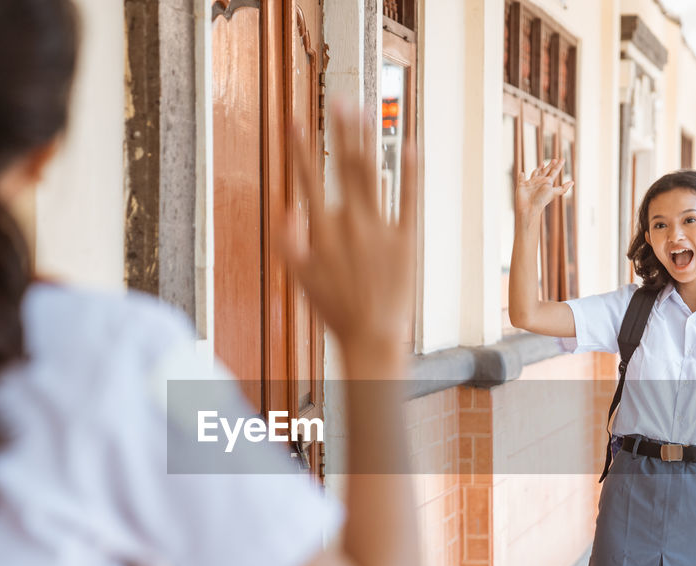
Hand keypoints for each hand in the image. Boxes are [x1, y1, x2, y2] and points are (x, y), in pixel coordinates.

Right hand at [277, 102, 416, 369]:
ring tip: (365, 111)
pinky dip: (409, 170)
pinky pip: (408, 198)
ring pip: (372, 175)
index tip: (293, 121)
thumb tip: (286, 208)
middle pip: (345, 167)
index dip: (299, 148)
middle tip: (339, 100)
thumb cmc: (334, 310)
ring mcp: (380, 229)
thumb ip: (289, 242)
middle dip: (341, 130)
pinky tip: (410, 144)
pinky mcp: (406, 239)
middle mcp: (350, 224)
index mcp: (322, 231)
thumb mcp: (301, 278)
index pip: (307, 180)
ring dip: (367, 140)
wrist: (371, 336)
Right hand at [515, 158, 571, 224]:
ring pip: (535, 173)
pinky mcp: (522, 185)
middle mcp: (540, 182)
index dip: (558, 166)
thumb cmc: (541, 200)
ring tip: (542, 163)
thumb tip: (573, 182)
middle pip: (546, 171)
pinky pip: (521, 179)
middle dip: (550, 166)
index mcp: (547, 182)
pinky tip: (522, 173)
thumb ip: (563, 188)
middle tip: (554, 159)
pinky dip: (521, 176)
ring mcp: (531, 183)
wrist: (529, 207)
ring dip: (538, 169)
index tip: (562, 159)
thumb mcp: (554, 192)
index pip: (554, 172)